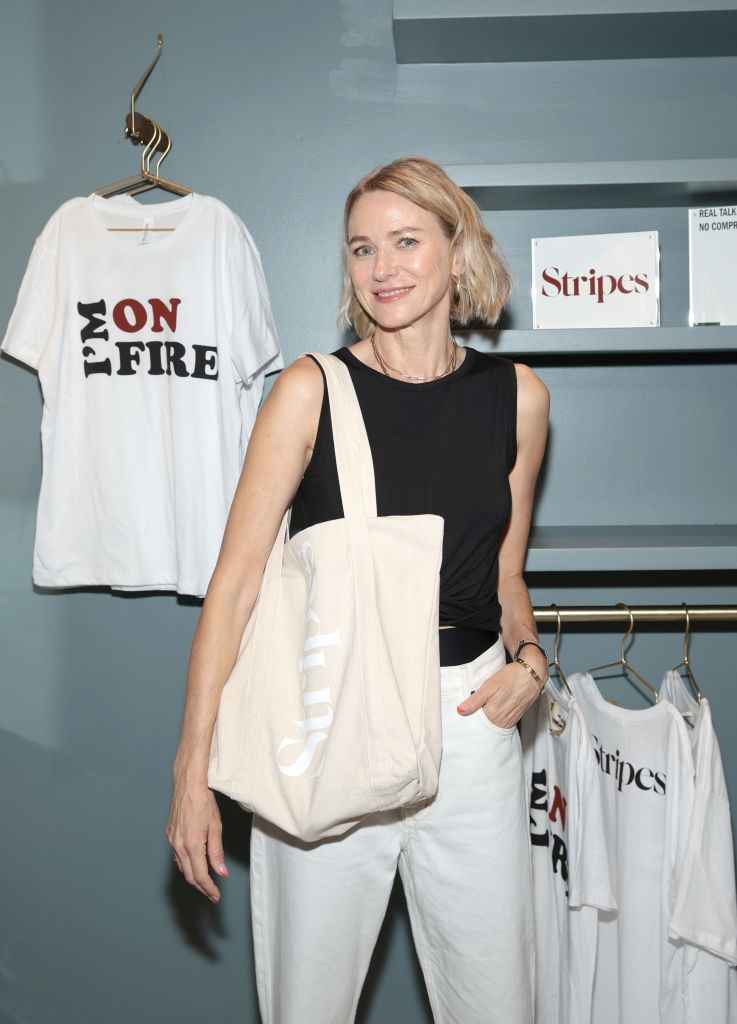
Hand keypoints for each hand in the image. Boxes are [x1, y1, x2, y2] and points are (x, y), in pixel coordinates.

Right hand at [166, 779, 227, 902]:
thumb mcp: (216, 827)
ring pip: (182, 866)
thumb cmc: (204, 801)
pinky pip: (177, 855)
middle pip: (189, 875)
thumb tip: (221, 872)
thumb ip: (217, 852)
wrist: (188, 783)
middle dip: (201, 887)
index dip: (208, 889)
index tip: (216, 896)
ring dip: (193, 877)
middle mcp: (178, 845)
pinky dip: (186, 864)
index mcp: (192, 844)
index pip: (200, 875)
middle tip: (212, 894)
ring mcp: (172, 839)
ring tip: (205, 882)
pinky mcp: (169, 833)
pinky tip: (194, 863)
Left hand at [456, 659, 542, 728]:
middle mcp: (502, 722)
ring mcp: (510, 721)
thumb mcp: (488, 687)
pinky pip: (501, 720)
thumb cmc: (511, 678)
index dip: (469, 715)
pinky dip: (496, 715)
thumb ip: (474, 701)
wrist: (531, 674)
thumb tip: (460, 710)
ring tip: (486, 703)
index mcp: (493, 716)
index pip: (474, 722)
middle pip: (484, 724)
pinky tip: (495, 705)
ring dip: (487, 716)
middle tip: (475, 704)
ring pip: (493, 722)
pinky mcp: (515, 717)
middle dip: (477, 716)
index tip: (465, 709)